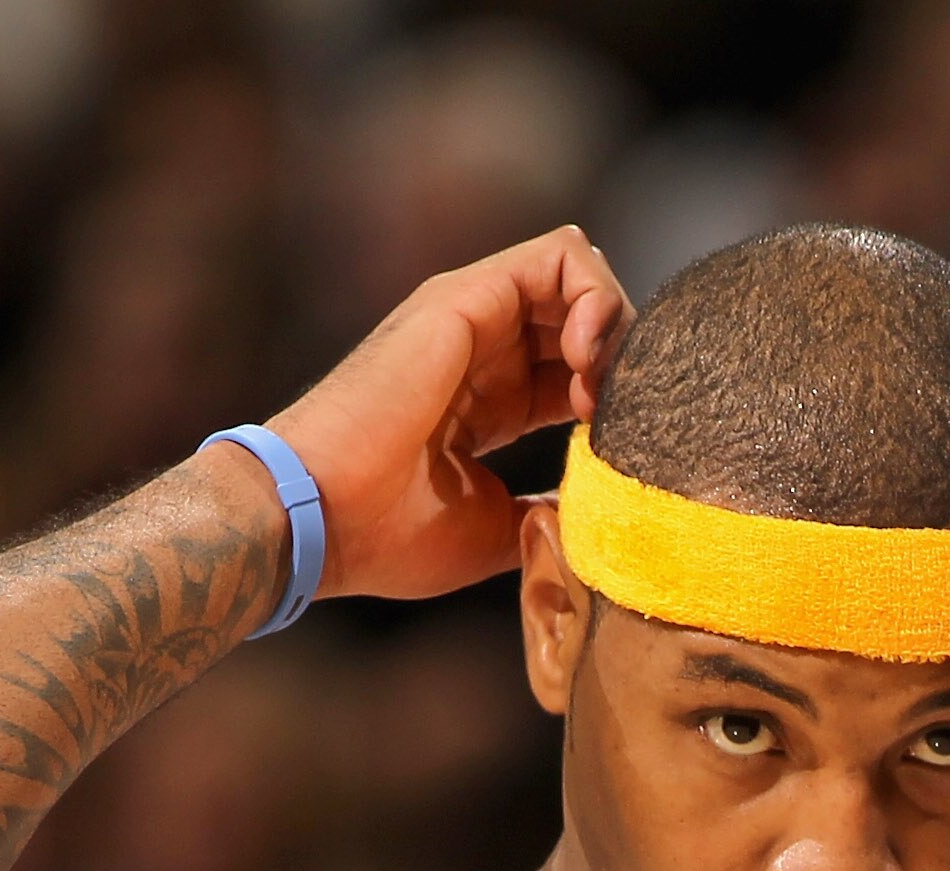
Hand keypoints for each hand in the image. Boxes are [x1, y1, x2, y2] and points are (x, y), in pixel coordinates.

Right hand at [257, 227, 628, 607]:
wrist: (323, 518)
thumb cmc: (390, 536)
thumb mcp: (495, 529)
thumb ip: (546, 512)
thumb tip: (592, 515)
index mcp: (490, 399)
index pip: (580, 368)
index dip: (616, 399)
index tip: (613, 452)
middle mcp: (483, 346)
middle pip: (588, 316)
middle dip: (626, 360)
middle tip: (615, 418)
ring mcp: (475, 314)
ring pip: (583, 276)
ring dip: (616, 328)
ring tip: (596, 390)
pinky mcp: (467, 294)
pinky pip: (565, 256)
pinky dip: (598, 297)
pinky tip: (587, 360)